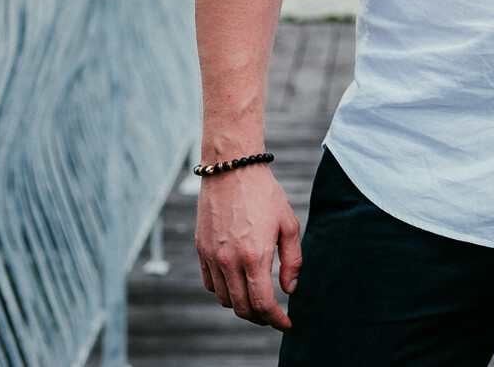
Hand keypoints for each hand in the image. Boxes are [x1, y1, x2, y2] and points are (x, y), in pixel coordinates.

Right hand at [195, 162, 302, 329]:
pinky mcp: (200, 250)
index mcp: (255, 255)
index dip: (276, 319)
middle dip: (259, 318)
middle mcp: (229, 260)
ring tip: (257, 301)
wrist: (232, 169)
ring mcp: (212, 256)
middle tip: (273, 316)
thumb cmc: (265, 194)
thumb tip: (290, 289)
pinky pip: (210, 283)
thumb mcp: (289, 223)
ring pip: (224, 299)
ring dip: (241, 306)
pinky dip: (224, 291)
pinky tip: (238, 284)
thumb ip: (292, 260)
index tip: (287, 324)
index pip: (262, 303)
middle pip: (241, 308)